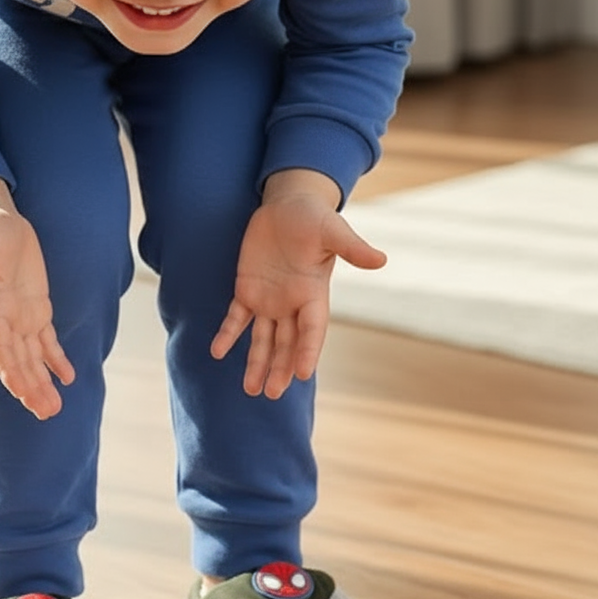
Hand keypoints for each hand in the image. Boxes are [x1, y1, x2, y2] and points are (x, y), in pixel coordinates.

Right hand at [0, 178, 73, 419]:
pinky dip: (56, 360)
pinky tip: (68, 378)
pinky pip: (47, 341)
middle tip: (46, 413)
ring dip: (42, 383)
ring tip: (54, 408)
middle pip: (18, 361)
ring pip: (32, 358)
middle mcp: (5, 319)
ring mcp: (21, 317)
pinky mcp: (36, 310)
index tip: (21, 393)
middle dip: (30, 387)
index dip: (10, 370)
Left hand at [210, 170, 386, 398]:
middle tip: (272, 393)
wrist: (287, 205)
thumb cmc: (313, 216)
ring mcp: (269, 301)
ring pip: (262, 339)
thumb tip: (381, 260)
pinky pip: (235, 319)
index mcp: (313, 294)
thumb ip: (352, 248)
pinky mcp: (247, 291)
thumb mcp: (333, 230)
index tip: (303, 374)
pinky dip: (227, 335)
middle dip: (280, 368)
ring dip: (256, 363)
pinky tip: (216, 352)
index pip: (312, 330)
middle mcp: (291, 304)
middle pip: (287, 344)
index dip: (308, 351)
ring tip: (251, 390)